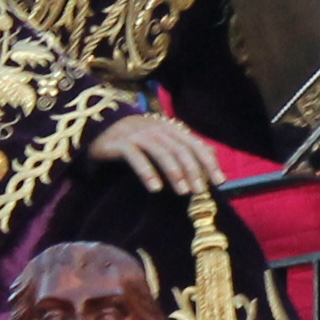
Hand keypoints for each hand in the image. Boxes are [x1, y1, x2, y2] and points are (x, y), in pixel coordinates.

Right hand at [93, 112, 225, 196]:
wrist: (100, 128)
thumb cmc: (138, 139)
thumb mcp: (164, 140)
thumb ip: (185, 146)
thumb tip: (212, 155)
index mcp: (171, 128)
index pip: (195, 144)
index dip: (209, 162)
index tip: (220, 181)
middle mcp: (156, 129)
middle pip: (180, 149)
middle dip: (193, 170)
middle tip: (200, 191)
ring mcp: (138, 134)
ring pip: (161, 152)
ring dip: (174, 172)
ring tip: (183, 192)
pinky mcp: (120, 143)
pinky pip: (136, 157)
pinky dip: (147, 172)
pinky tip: (155, 187)